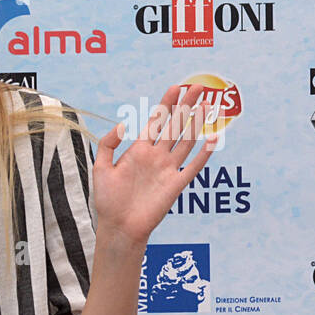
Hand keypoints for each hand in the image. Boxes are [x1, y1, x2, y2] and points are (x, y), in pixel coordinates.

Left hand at [92, 83, 220, 249]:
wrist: (119, 226)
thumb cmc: (108, 200)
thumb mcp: (101, 168)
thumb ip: (109, 145)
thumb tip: (123, 124)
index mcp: (139, 150)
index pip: (156, 121)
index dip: (166, 104)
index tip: (175, 88)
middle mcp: (156, 156)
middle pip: (175, 126)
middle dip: (186, 106)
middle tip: (198, 87)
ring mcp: (168, 169)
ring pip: (186, 141)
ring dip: (196, 123)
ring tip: (206, 105)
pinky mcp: (176, 185)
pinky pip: (194, 166)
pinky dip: (204, 154)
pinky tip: (213, 138)